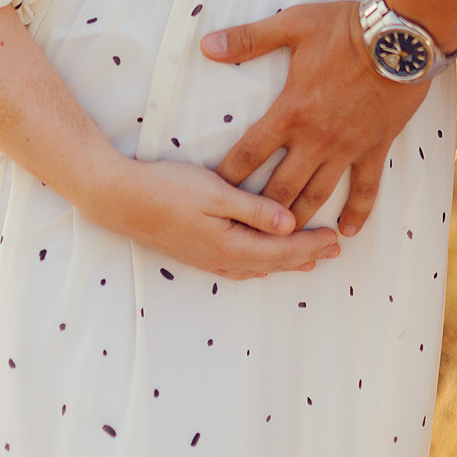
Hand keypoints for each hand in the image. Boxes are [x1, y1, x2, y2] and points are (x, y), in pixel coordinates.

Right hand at [95, 157, 343, 280]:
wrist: (120, 199)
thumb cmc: (168, 188)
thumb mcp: (216, 193)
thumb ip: (255, 210)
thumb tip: (291, 226)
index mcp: (231, 246)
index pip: (282, 250)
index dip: (311, 246)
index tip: (336, 240)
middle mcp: (221, 260)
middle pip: (273, 263)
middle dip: (305, 257)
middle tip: (334, 252)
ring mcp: (207, 260)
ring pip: (256, 268)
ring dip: (284, 263)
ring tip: (308, 261)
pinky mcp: (195, 253)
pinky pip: (238, 267)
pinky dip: (260, 264)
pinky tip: (261, 261)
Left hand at [201, 2, 427, 235]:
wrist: (398, 39)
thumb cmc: (343, 29)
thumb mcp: (291, 25)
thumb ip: (248, 39)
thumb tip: (207, 45)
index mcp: (290, 112)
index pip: (249, 153)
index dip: (228, 176)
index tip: (213, 193)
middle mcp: (315, 139)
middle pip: (281, 187)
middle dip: (261, 212)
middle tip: (247, 230)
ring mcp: (346, 148)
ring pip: (317, 195)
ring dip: (300, 218)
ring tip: (285, 239)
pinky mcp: (375, 149)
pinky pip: (366, 189)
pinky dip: (357, 213)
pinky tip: (348, 231)